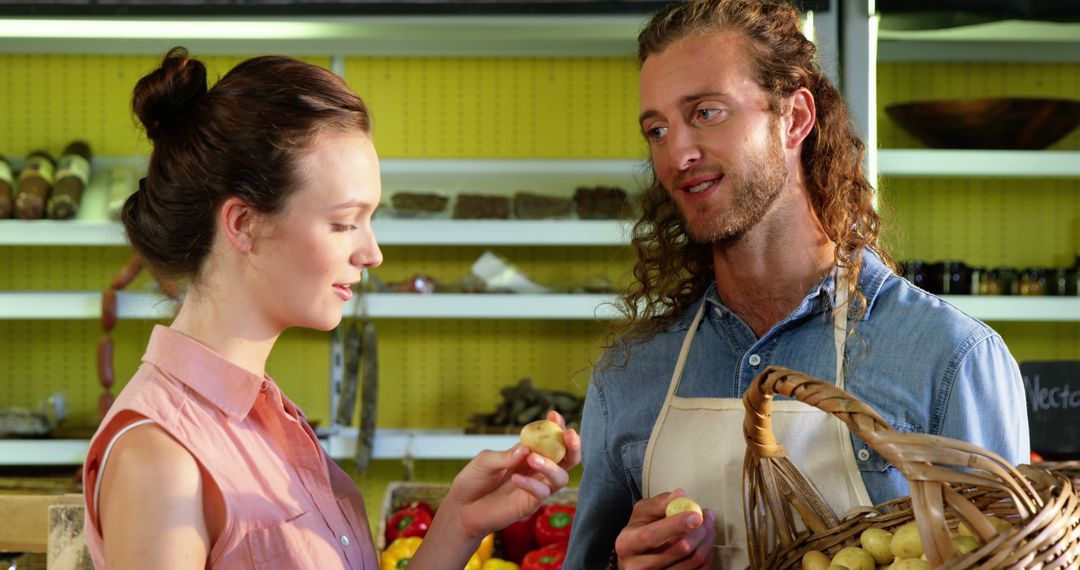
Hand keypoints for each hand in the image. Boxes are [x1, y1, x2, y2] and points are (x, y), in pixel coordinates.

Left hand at [443, 410, 580, 540]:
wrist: (461, 508)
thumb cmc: (474, 481)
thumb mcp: (485, 461)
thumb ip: (506, 455)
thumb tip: (525, 449)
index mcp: (528, 453)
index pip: (549, 439)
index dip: (556, 427)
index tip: (554, 415)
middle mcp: (536, 470)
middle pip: (567, 459)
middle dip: (573, 446)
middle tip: (569, 434)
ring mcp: (536, 487)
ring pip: (561, 477)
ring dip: (551, 465)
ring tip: (533, 458)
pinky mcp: (530, 504)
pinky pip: (542, 493)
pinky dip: (532, 484)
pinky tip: (516, 479)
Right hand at [614, 489, 715, 568]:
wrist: (634, 558)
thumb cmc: (639, 532)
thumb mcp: (642, 513)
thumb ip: (660, 503)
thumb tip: (680, 496)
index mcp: (627, 544)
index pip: (651, 535)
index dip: (676, 525)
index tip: (696, 515)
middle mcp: (637, 566)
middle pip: (678, 550)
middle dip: (699, 531)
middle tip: (707, 516)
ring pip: (692, 561)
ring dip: (706, 541)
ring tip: (708, 526)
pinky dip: (706, 556)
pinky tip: (705, 543)